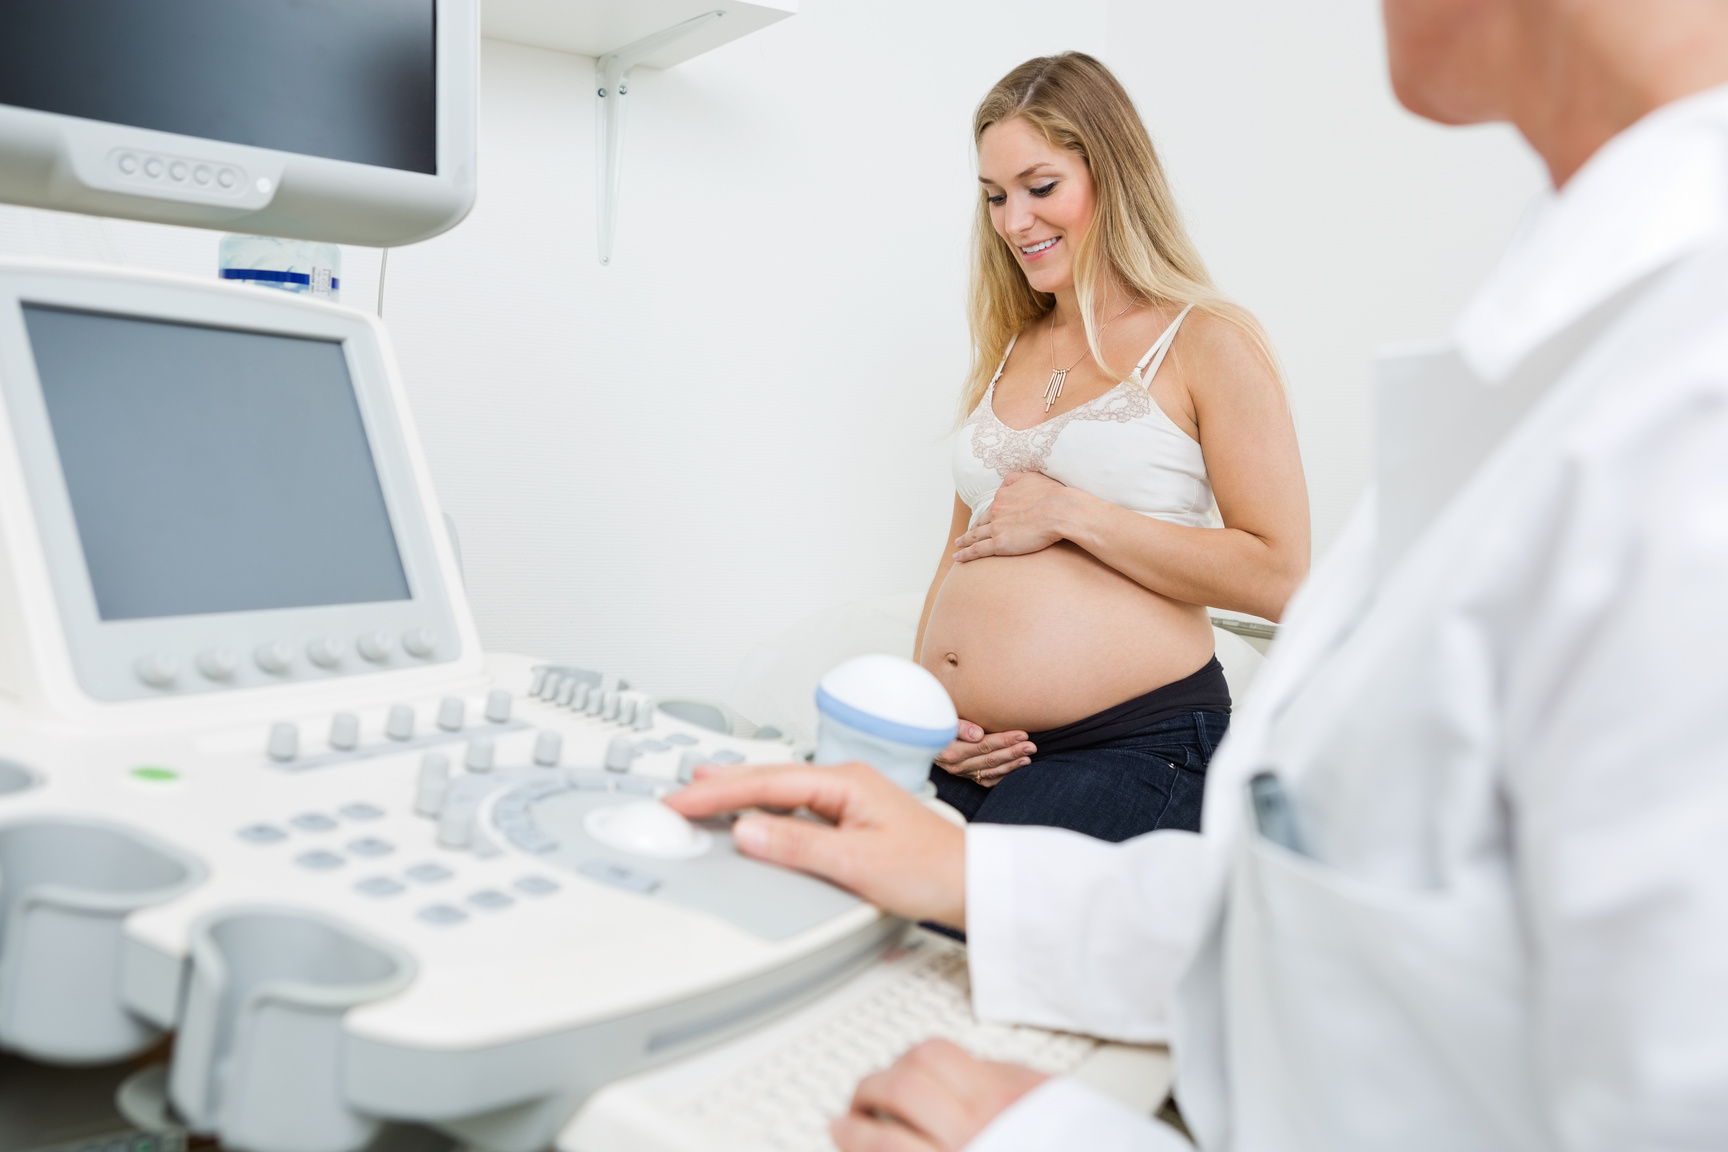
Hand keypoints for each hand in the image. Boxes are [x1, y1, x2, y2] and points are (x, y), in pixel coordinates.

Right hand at [664, 761, 966, 928]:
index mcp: (845, 782)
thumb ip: (797, 847)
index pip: (766, 783)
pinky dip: (765, 807)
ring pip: (781, 789)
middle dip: (721, 785)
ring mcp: (849, 799)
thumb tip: (747, 830)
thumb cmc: (929, 870)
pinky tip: (754, 813)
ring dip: (741, 791)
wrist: (971, 884)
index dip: (719, 794)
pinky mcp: (851, 818)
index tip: (682, 803)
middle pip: (769, 778)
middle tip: (678, 795)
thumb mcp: (856, 864)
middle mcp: (845, 782)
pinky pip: (795, 805)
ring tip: (703, 791)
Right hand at [831, 1039, 1048, 1150]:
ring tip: (894, 1080)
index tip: (840, 1130)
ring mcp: (1012, 1098)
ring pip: (933, 1054)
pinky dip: (954, 1065)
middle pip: (902, 1086)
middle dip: (868, 1092)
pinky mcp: (1038, 1084)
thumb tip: (887, 1145)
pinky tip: (946, 1078)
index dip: (852, 1135)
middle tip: (858, 1105)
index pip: (886, 1142)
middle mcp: (984, 1128)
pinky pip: (979, 1056)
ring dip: (903, 1065)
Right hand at [933, 720, 1034, 786]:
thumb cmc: (935, 724)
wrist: (922, 739)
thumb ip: (961, 727)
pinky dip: (1003, 775)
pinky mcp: (966, 777)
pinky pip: (987, 780)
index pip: (984, 746)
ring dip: (1011, 764)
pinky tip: (1016, 768)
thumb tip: (979, 734)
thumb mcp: (944, 721)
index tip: (1022, 734)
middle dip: (1013, 752)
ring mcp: (962, 773)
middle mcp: (957, 766)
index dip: (1004, 740)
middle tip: (1031, 746)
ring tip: (1028, 758)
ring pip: (991, 771)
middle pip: (990, 759)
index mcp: (952, 751)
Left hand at [952, 471, 1084, 562]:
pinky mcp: (999, 543)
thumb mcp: (1031, 477)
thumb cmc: (1051, 495)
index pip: (991, 509)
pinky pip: (977, 550)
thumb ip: (1016, 479)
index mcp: (1003, 497)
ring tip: (958, 546)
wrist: (1059, 510)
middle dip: (971, 530)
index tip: (980, 523)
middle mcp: (996, 511)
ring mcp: (996, 527)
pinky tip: (958, 557)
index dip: (984, 517)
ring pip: (975, 536)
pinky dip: (965, 554)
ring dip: (964, 541)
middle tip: (963, 536)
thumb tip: (1005, 483)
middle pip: (980, 523)